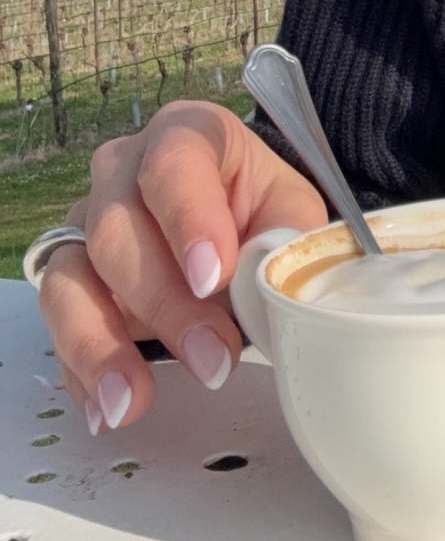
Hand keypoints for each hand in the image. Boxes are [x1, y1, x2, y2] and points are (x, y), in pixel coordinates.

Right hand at [37, 99, 326, 433]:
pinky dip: (81, 369)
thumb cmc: (260, 207)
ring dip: (101, 343)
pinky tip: (108, 407)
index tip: (214, 278)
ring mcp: (87, 224)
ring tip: (134, 398)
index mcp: (184, 133)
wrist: (237, 220)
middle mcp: (122, 171)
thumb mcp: (289, 209)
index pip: (175, 163)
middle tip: (212, 358)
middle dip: (165, 302)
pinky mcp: (70, 279)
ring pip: (72, 277)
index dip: (190, 220)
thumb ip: (285, 236)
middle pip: (118, 229)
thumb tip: (275, 279)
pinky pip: (59, 323)